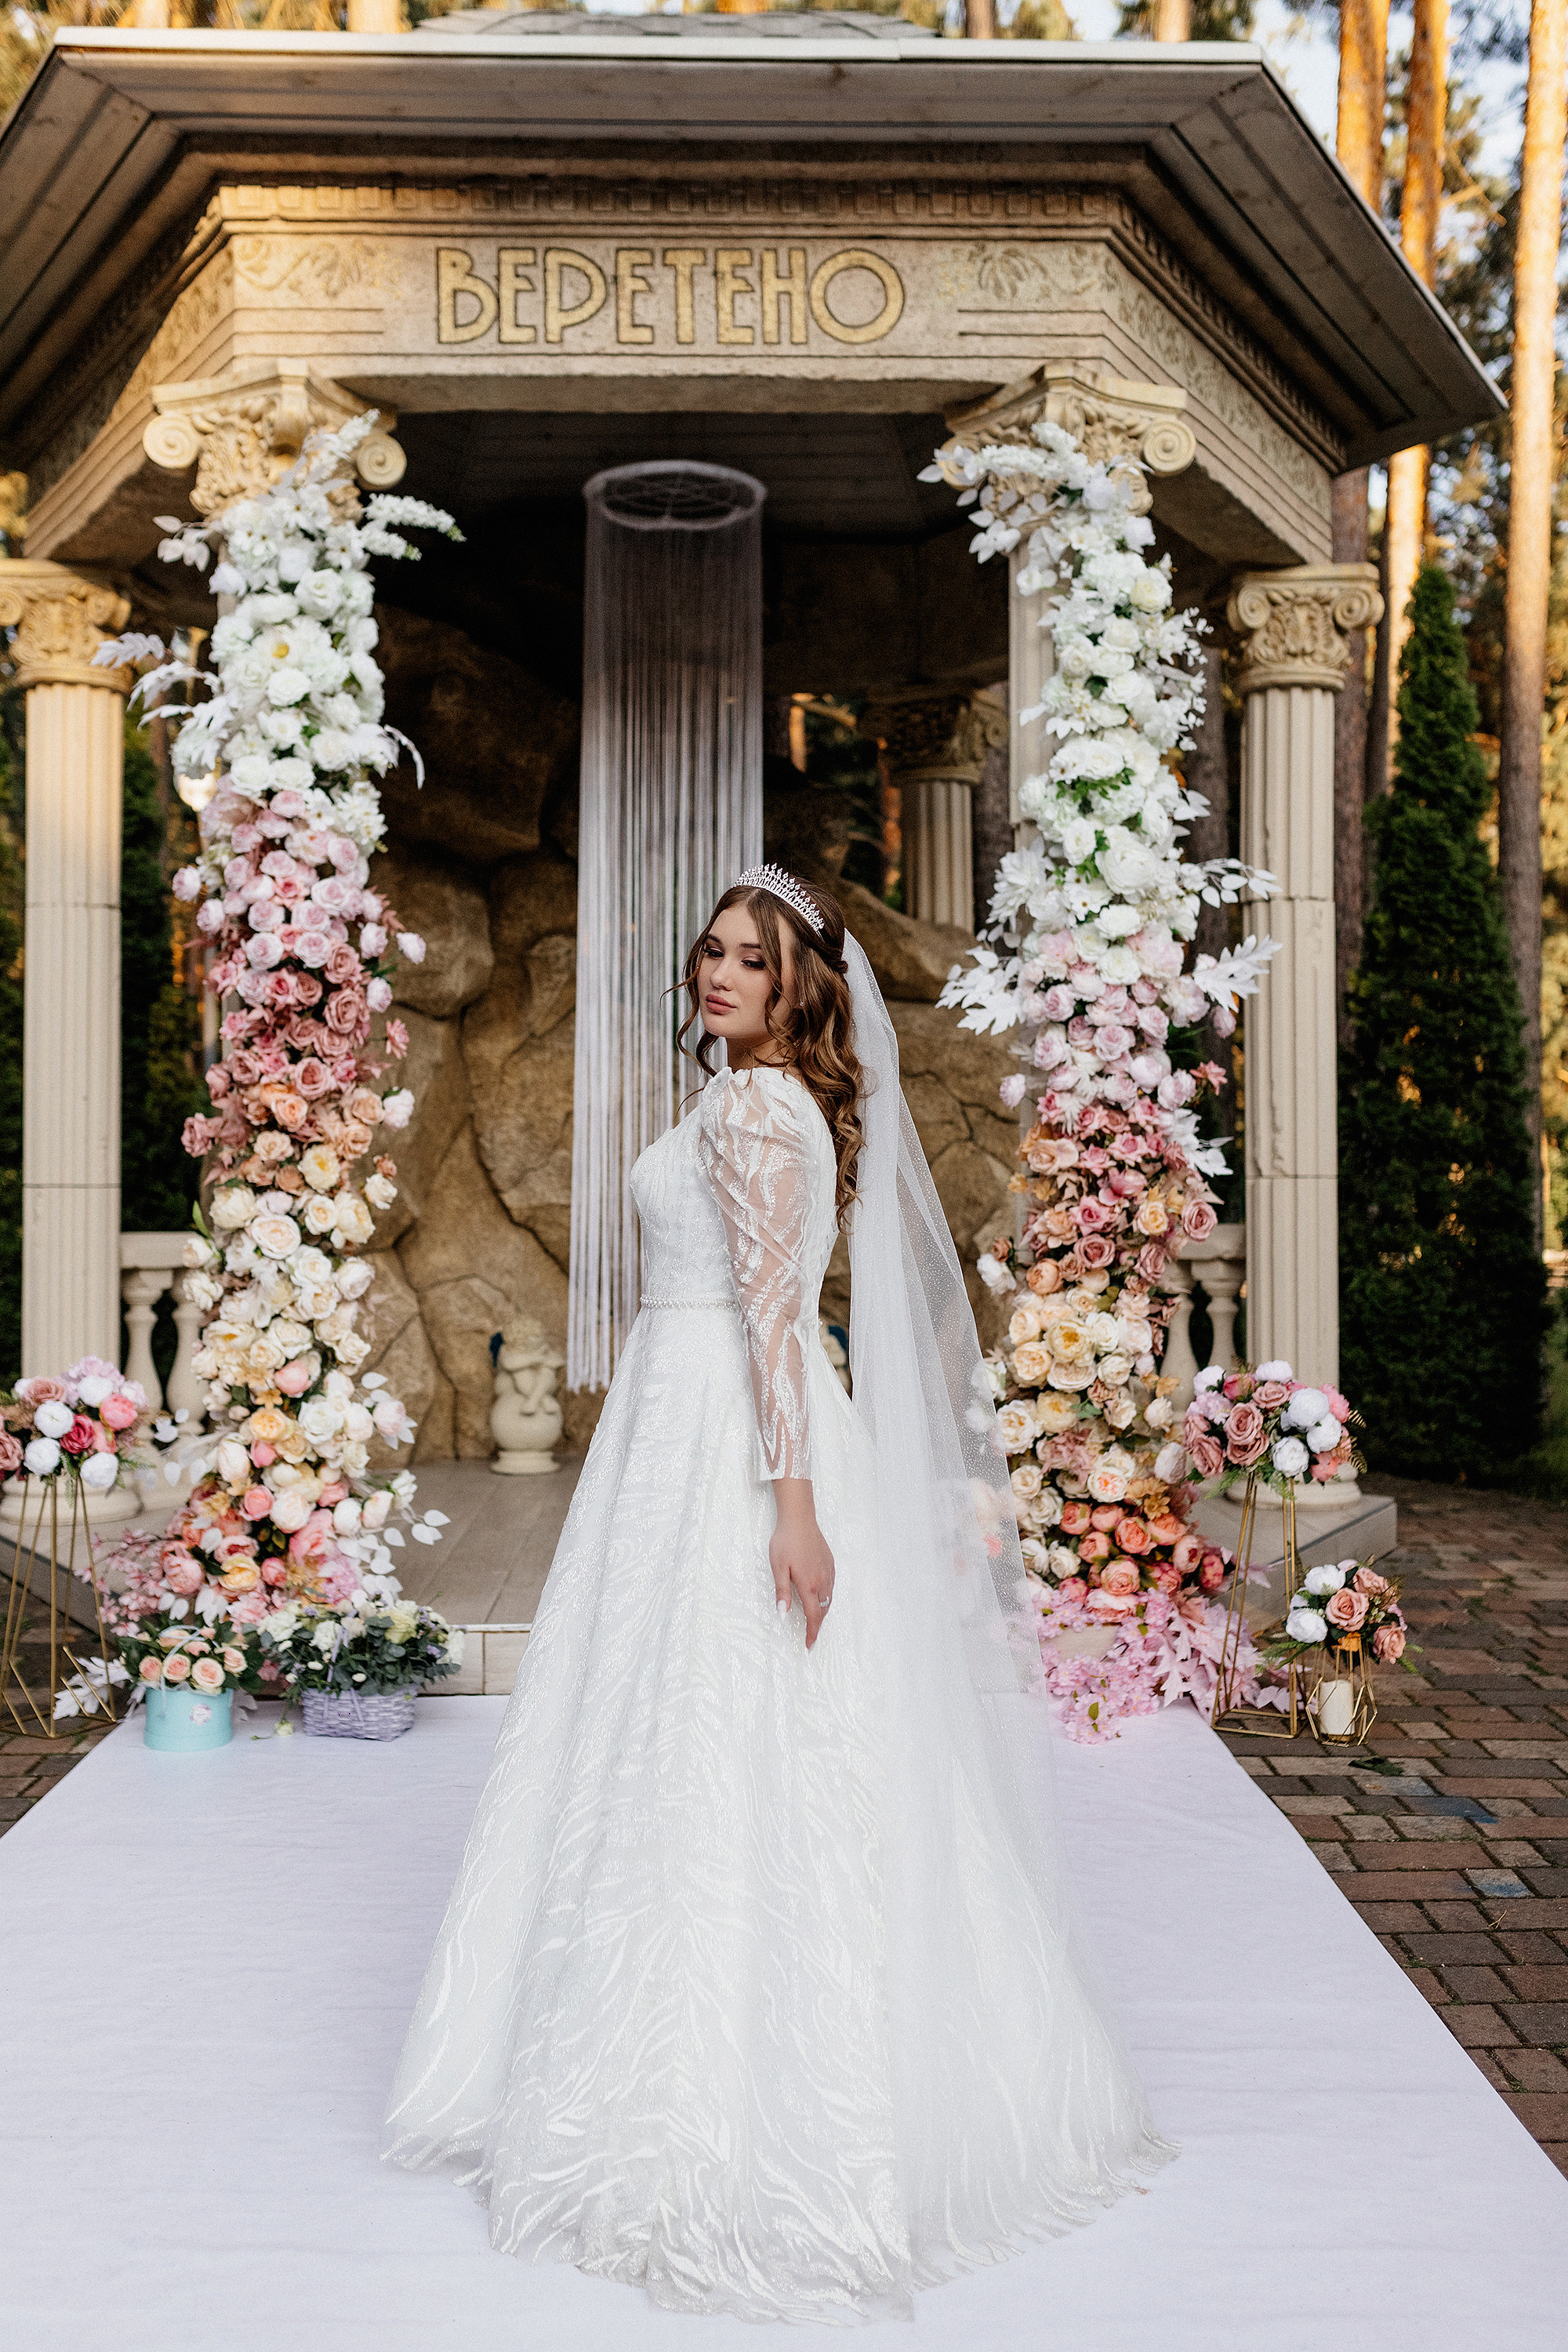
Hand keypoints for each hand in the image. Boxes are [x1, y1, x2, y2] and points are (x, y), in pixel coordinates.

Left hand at [769, 1478, 834, 1650]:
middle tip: (809, 1635)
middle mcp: (822, 1580)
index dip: (812, 1633)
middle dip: (817, 1624)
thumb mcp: (778, 1568)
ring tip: (814, 1619)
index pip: (814, 1616)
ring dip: (822, 1611)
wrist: (799, 1518)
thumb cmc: (785, 1541)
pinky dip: (827, 1597)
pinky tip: (820, 1595)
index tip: (809, 1645)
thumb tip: (783, 1615)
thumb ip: (782, 1593)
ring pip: (829, 1599)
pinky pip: (831, 1586)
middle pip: (823, 1610)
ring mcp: (828, 1571)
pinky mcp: (830, 1562)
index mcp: (809, 1584)